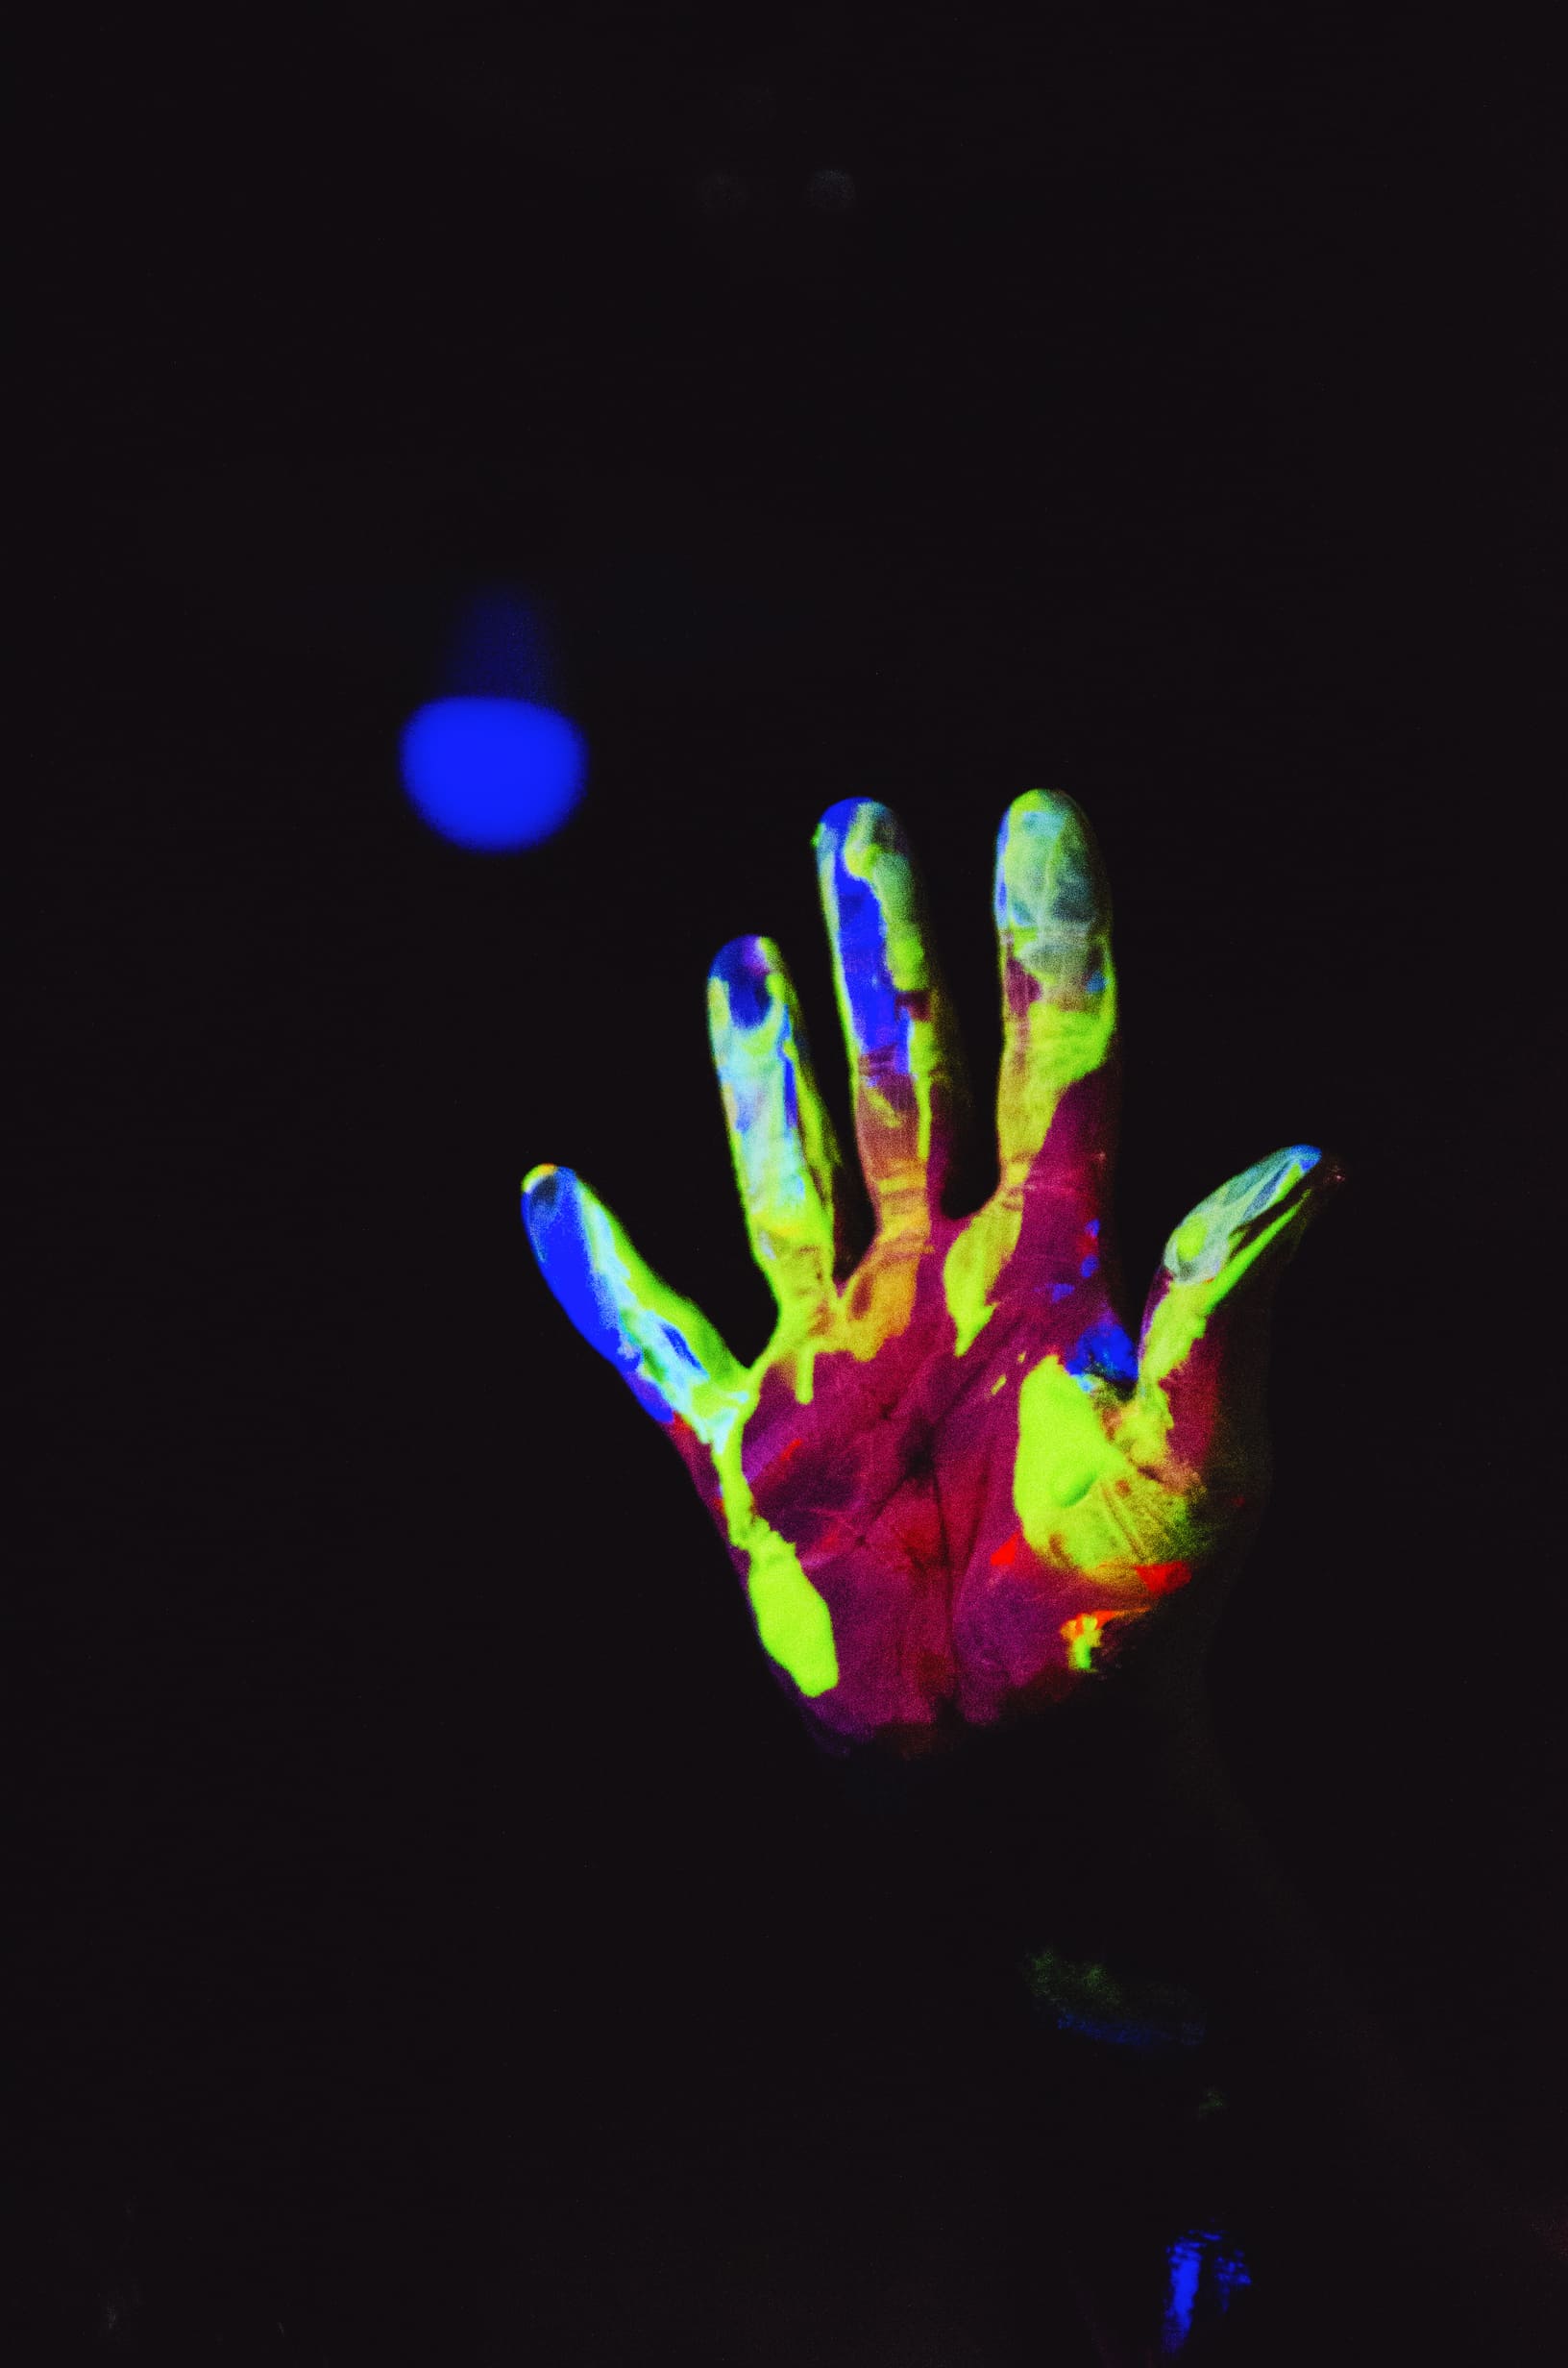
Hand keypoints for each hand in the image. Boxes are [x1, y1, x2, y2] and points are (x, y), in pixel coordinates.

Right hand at [521, 793, 1338, 1753]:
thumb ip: (1220, 1307)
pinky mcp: (747, 1446)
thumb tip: (1314, 1164)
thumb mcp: (1197, 1453)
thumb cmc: (1127, 1611)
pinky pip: (653, 1343)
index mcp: (1051, 1265)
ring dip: (756, 1068)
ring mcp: (835, 1353)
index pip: (1053, 1065)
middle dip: (882, 948)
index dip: (1045, 941)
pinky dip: (594, 1279)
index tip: (1038, 814)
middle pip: (904, 1078)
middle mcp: (936, 1279)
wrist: (1016, 1757)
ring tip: (740, 954)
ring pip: (783, 1173)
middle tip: (859, 818)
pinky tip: (551, 1196)